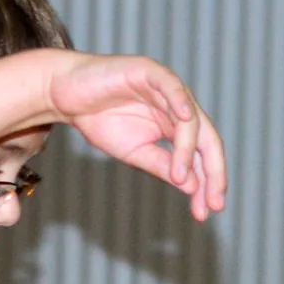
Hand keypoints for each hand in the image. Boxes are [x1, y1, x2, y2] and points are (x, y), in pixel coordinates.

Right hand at [48, 53, 226, 220]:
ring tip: (180, 176)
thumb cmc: (101, 120)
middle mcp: (177, 107)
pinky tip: (186, 118)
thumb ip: (163, 166)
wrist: (69, 96)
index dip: (206, 183)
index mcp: (176, 126)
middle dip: (212, 171)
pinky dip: (179, 100)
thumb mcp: (136, 153)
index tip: (205, 212)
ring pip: (189, 118)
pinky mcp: (149, 71)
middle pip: (206, 138)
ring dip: (188, 149)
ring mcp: (166, 88)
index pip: (201, 155)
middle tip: (214, 202)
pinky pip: (170, 85)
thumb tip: (192, 186)